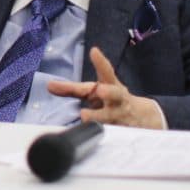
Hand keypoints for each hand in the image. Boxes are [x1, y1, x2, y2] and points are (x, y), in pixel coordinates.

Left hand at [46, 46, 164, 128]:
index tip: (94, 52)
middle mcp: (117, 99)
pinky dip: (106, 135)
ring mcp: (121, 116)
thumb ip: (72, 89)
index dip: (101, 63)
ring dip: (99, 117)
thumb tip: (49, 86)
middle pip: (115, 94)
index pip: (106, 72)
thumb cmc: (110, 101)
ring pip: (112, 117)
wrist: (140, 117)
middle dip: (108, 92)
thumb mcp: (93, 92)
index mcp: (111, 85)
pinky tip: (96, 137)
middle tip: (100, 90)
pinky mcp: (124, 132)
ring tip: (85, 116)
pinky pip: (114, 134)